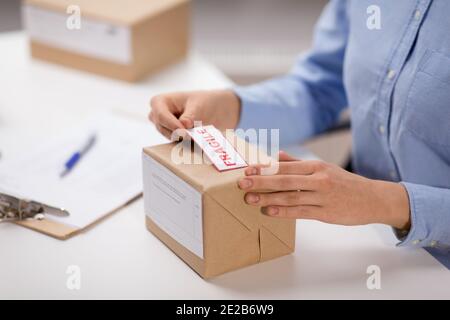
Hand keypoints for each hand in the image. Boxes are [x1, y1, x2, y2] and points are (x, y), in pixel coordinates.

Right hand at [149, 90, 240, 139]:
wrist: (215, 109)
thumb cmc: (204, 102)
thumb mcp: (198, 106)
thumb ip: (190, 116)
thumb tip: (183, 126)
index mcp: (159, 102)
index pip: (161, 116)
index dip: (172, 125)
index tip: (184, 132)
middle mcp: (157, 116)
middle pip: (163, 129)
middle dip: (178, 134)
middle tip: (194, 138)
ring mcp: (164, 128)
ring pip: (170, 138)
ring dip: (185, 139)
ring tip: (199, 138)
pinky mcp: (173, 138)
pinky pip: (178, 144)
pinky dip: (188, 144)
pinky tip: (199, 142)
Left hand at [238, 151, 410, 229]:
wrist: (373, 199)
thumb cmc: (345, 183)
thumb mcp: (324, 168)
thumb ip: (299, 163)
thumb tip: (277, 155)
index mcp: (316, 166)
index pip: (285, 166)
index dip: (265, 168)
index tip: (247, 170)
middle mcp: (318, 179)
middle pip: (285, 180)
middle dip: (261, 182)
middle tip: (242, 184)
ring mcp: (322, 196)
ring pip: (290, 196)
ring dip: (268, 198)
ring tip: (250, 199)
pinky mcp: (325, 213)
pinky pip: (301, 212)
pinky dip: (284, 212)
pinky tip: (269, 212)